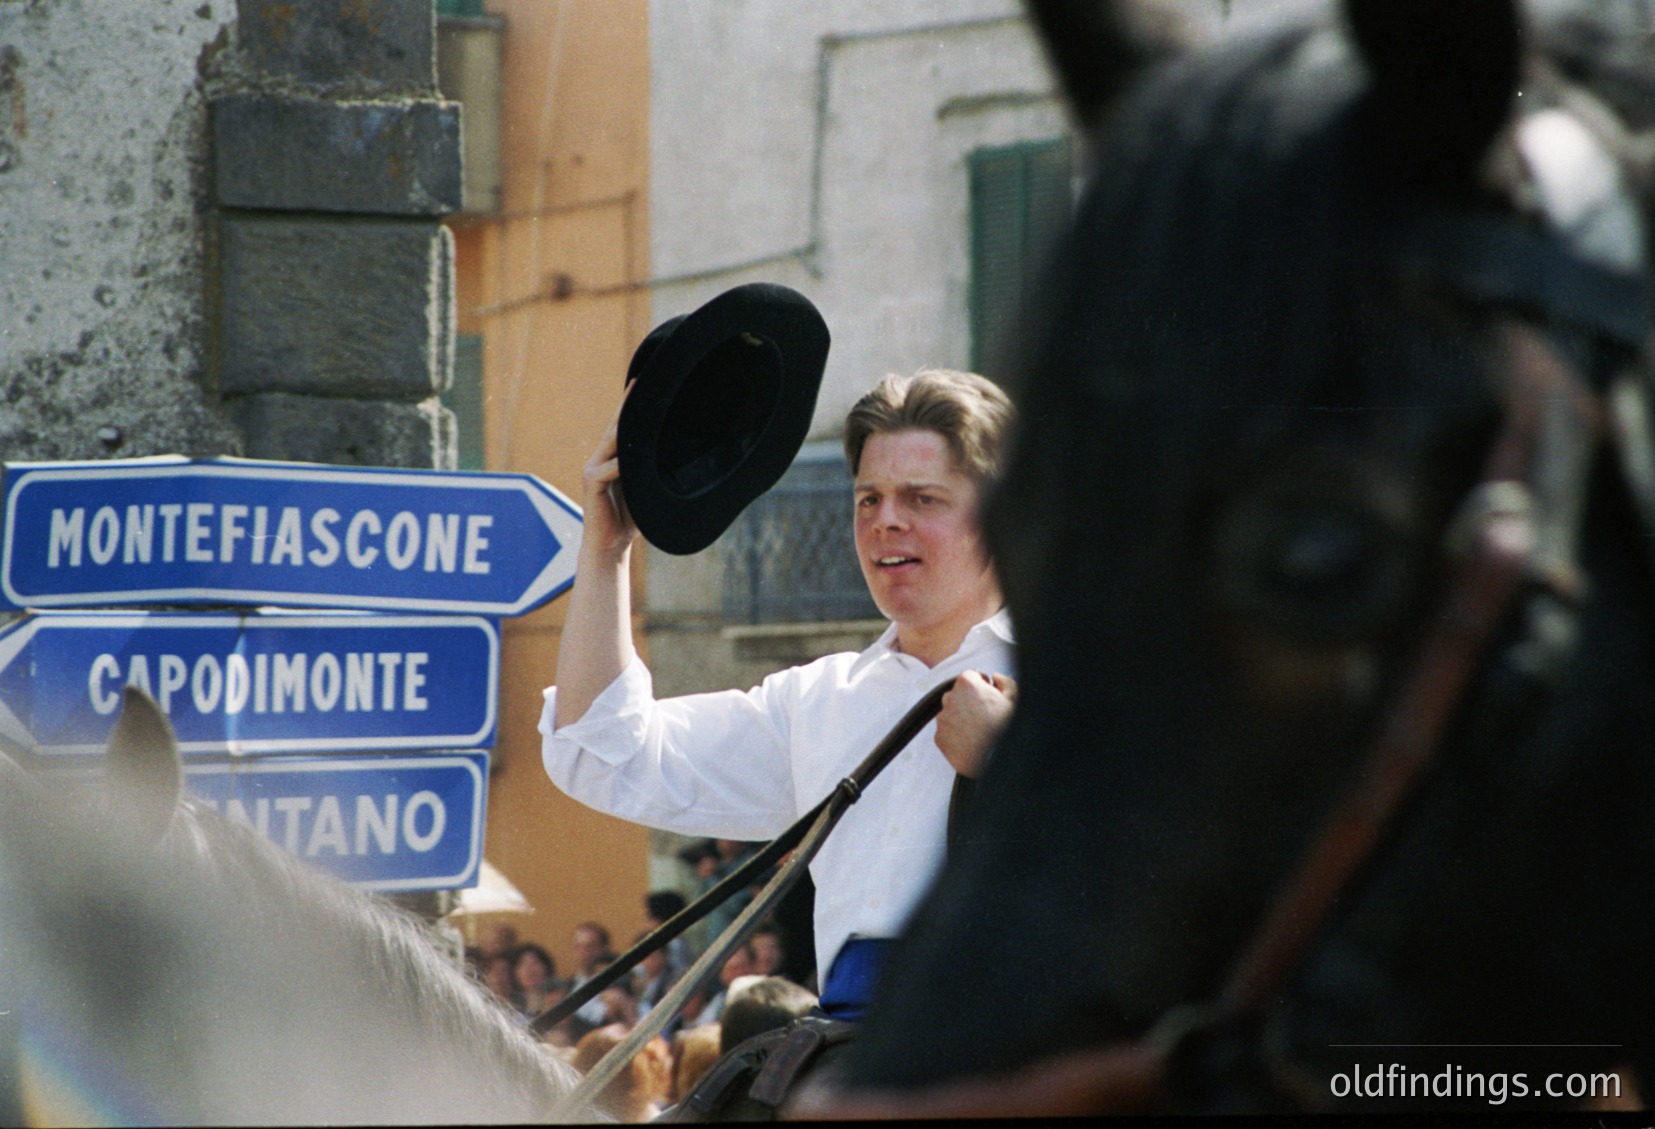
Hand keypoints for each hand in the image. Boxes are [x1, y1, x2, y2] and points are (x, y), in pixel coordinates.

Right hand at [580, 383, 639, 561]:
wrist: (610, 545)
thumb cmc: (631, 519)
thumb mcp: (647, 490)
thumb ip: (654, 473)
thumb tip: (682, 456)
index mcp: (612, 459)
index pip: (623, 427)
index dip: (632, 407)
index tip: (643, 384)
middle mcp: (600, 459)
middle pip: (616, 426)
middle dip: (627, 405)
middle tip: (640, 383)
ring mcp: (593, 469)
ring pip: (612, 442)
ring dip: (625, 424)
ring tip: (638, 407)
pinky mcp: (591, 482)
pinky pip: (610, 468)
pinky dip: (624, 463)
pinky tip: (635, 458)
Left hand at [935, 671, 1015, 778]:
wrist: (996, 759)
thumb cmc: (1006, 728)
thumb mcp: (1014, 698)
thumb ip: (1004, 681)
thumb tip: (996, 678)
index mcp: (967, 683)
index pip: (971, 676)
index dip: (982, 686)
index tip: (989, 697)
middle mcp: (950, 698)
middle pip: (958, 694)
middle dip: (969, 702)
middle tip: (986, 716)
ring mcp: (943, 719)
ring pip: (951, 714)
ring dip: (962, 718)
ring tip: (979, 731)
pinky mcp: (939, 738)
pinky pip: (947, 732)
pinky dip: (956, 735)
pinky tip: (971, 742)